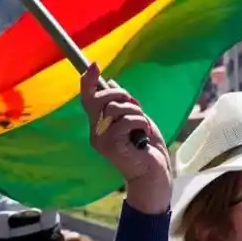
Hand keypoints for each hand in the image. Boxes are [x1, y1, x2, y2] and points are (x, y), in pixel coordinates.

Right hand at [80, 63, 171, 212]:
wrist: (154, 175)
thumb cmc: (147, 150)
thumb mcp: (136, 120)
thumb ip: (123, 105)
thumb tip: (110, 83)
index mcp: (100, 125)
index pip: (87, 99)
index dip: (88, 81)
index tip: (93, 65)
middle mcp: (96, 132)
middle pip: (98, 99)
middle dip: (122, 95)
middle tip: (137, 107)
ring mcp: (101, 140)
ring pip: (115, 108)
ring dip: (135, 112)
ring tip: (143, 127)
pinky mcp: (110, 145)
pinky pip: (126, 120)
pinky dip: (140, 123)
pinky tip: (143, 136)